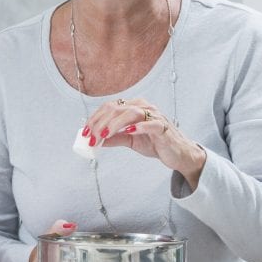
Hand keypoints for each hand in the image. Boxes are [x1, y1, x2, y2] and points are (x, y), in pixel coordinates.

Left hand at [87, 98, 207, 189]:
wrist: (177, 154)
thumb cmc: (155, 143)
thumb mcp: (130, 141)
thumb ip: (114, 137)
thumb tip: (94, 139)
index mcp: (133, 107)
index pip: (109, 107)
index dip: (95, 118)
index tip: (84, 132)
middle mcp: (143, 107)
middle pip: (117, 109)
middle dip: (100, 123)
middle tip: (91, 137)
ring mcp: (155, 115)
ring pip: (131, 113)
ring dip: (114, 124)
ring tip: (104, 135)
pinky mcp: (164, 127)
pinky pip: (151, 123)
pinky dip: (139, 126)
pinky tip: (129, 131)